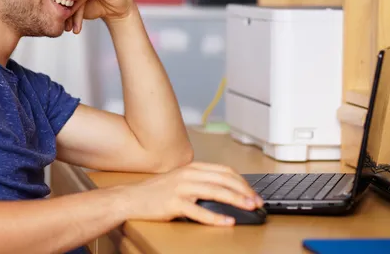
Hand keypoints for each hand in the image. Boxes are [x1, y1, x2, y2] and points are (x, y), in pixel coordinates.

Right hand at [119, 162, 263, 225]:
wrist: (132, 197)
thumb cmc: (156, 191)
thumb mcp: (180, 179)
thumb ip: (200, 181)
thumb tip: (226, 191)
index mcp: (192, 167)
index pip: (224, 170)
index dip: (242, 181)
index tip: (253, 191)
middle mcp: (188, 175)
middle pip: (224, 180)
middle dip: (244, 191)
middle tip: (258, 201)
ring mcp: (181, 188)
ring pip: (215, 192)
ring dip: (236, 200)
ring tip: (249, 208)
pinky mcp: (174, 203)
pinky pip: (199, 211)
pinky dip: (215, 217)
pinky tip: (227, 221)